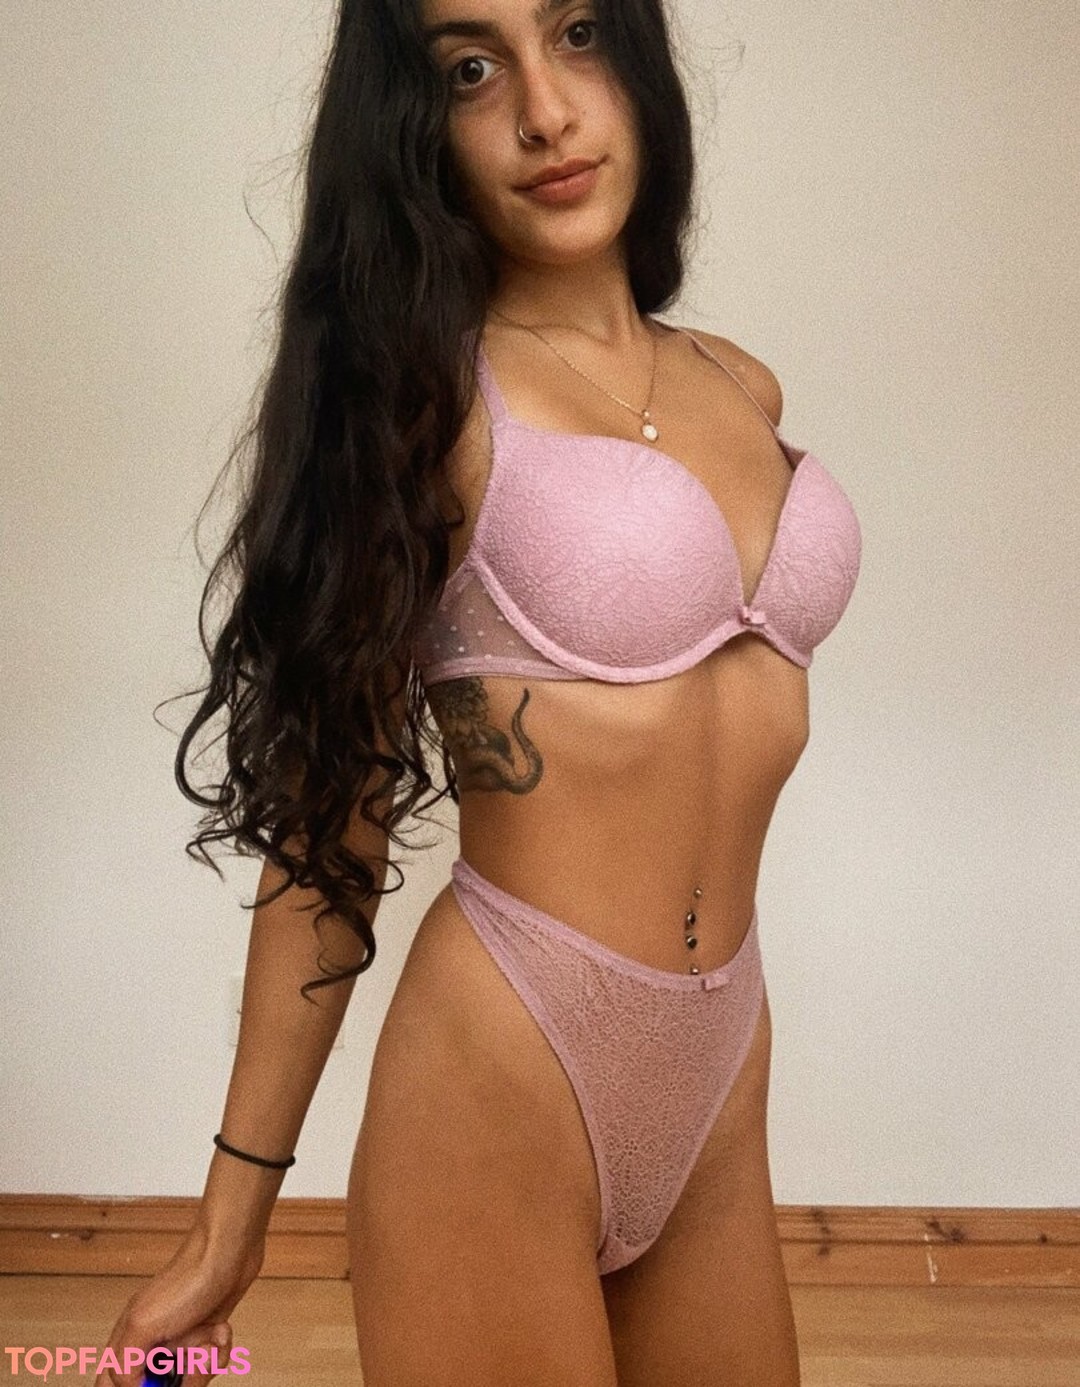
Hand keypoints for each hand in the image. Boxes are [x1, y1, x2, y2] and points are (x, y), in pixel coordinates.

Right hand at [93, 1225, 263, 1385]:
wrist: (230, 1251)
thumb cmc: (188, 1279)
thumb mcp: (144, 1324)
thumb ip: (124, 1362)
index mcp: (129, 1341)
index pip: (113, 1382)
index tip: (153, 1383)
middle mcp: (153, 1343)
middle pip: (157, 1386)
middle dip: (180, 1380)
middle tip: (188, 1363)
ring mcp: (181, 1339)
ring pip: (188, 1378)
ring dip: (204, 1363)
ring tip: (209, 1338)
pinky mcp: (206, 1334)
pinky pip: (211, 1362)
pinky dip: (220, 1350)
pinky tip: (220, 1329)